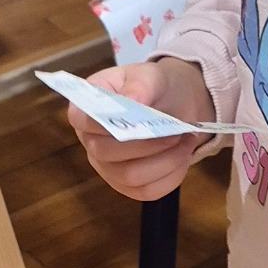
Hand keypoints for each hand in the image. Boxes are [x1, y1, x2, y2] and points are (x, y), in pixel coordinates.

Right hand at [68, 58, 212, 201]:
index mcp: (86, 108)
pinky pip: (147, 192)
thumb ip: (141, 84)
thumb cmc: (155, 87)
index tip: (135, 117)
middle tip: (176, 132)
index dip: (102, 122)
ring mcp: (108, 168)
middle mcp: (91, 142)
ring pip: (130, 177)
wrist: (176, 104)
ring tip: (185, 142)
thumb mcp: (151, 75)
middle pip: (106, 153)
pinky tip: (183, 157)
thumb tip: (134, 101)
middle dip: (146, 144)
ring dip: (165, 161)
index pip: (81, 119)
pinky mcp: (129, 186)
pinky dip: (171, 176)